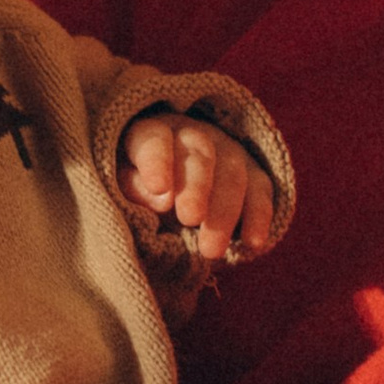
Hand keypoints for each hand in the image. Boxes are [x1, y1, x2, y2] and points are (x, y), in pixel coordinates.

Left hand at [117, 111, 275, 263]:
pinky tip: (252, 243)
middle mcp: (192, 135)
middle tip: (190, 218)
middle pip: (199, 152)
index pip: (153, 139)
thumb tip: (161, 197)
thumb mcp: (123, 190)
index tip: (158, 188)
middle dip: (196, 187)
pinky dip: (258, 216)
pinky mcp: (252, 172)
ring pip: (233, 172)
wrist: (170, 200)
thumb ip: (134, 190)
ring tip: (211, 250)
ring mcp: (226, 150)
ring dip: (224, 212)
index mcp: (151, 134)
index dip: (156, 161)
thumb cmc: (139, 194)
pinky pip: (261, 190)